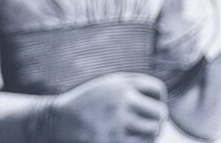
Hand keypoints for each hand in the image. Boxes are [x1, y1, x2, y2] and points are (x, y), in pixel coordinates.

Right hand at [43, 73, 167, 141]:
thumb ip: (133, 86)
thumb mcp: (107, 85)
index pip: (158, 89)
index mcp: (121, 84)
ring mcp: (119, 122)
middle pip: (160, 113)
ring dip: (149, 133)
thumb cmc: (87, 103)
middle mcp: (122, 100)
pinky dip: (138, 142)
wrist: (58, 121)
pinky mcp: (115, 141)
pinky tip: (125, 137)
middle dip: (156, 119)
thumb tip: (162, 101)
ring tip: (135, 131)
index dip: (156, 98)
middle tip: (145, 123)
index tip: (145, 105)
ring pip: (153, 131)